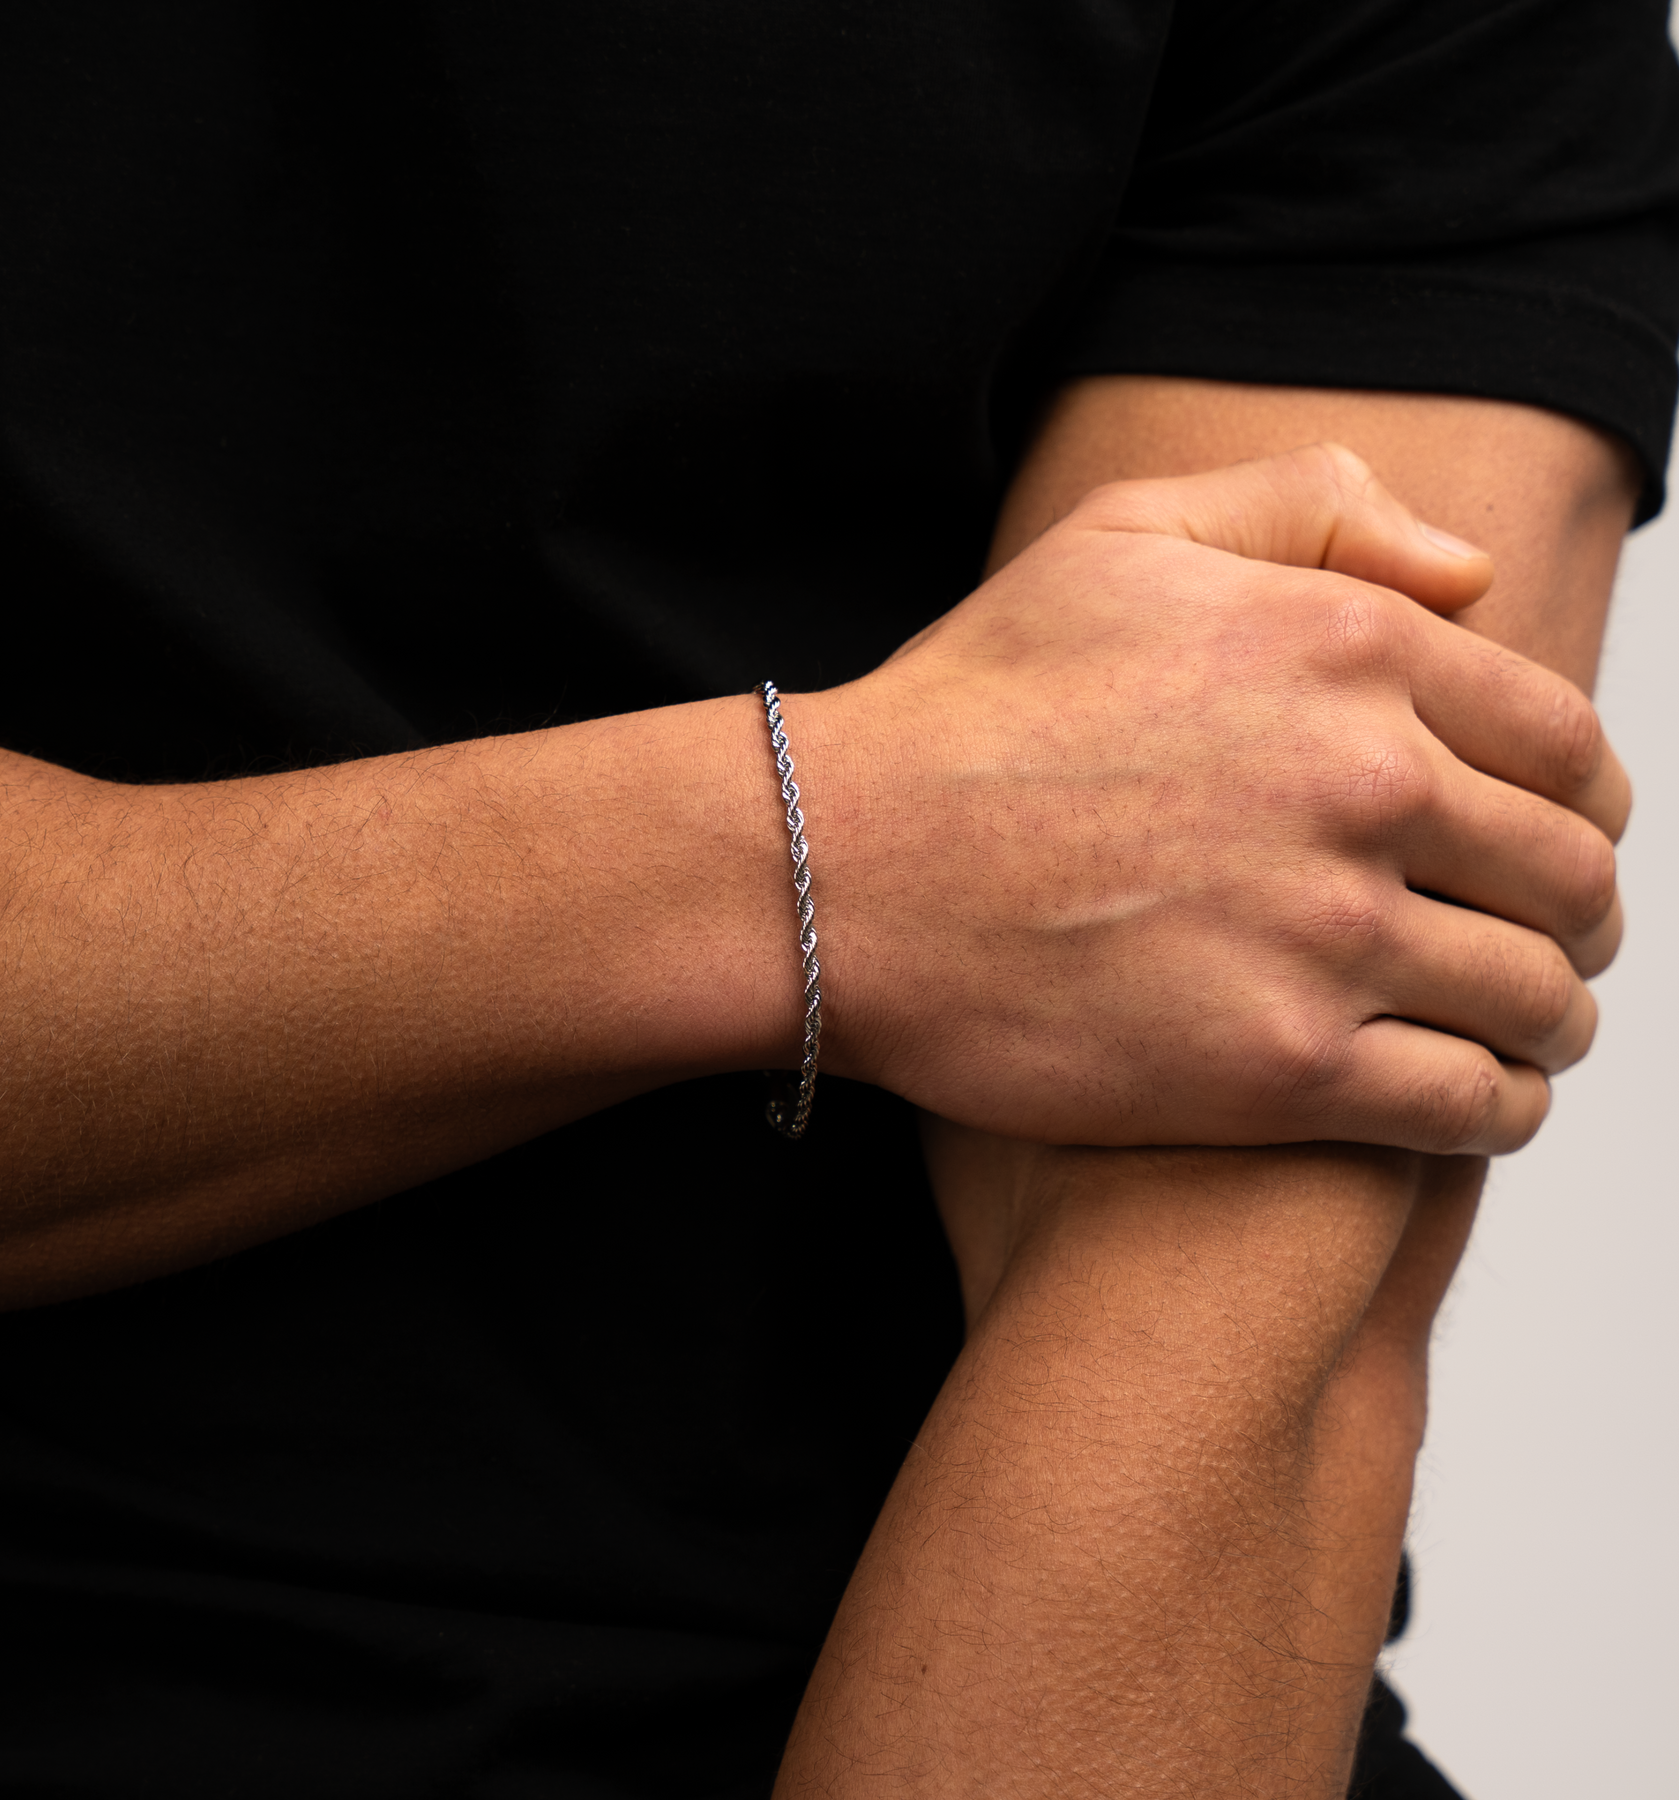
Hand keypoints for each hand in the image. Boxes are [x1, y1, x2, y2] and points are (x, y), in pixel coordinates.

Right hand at [785, 444, 1626, 1154]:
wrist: (842, 864)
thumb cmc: (967, 710)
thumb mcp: (1121, 537)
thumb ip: (1309, 509)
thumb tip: (1472, 571)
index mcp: (1346, 650)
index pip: (1562, 743)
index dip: (1585, 802)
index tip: (1559, 840)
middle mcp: (1363, 785)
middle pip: (1567, 874)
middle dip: (1577, 914)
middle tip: (1548, 942)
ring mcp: (1327, 933)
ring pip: (1535, 996)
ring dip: (1549, 1017)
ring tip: (1522, 1032)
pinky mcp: (1278, 1068)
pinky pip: (1469, 1105)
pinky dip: (1499, 1109)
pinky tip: (1475, 1100)